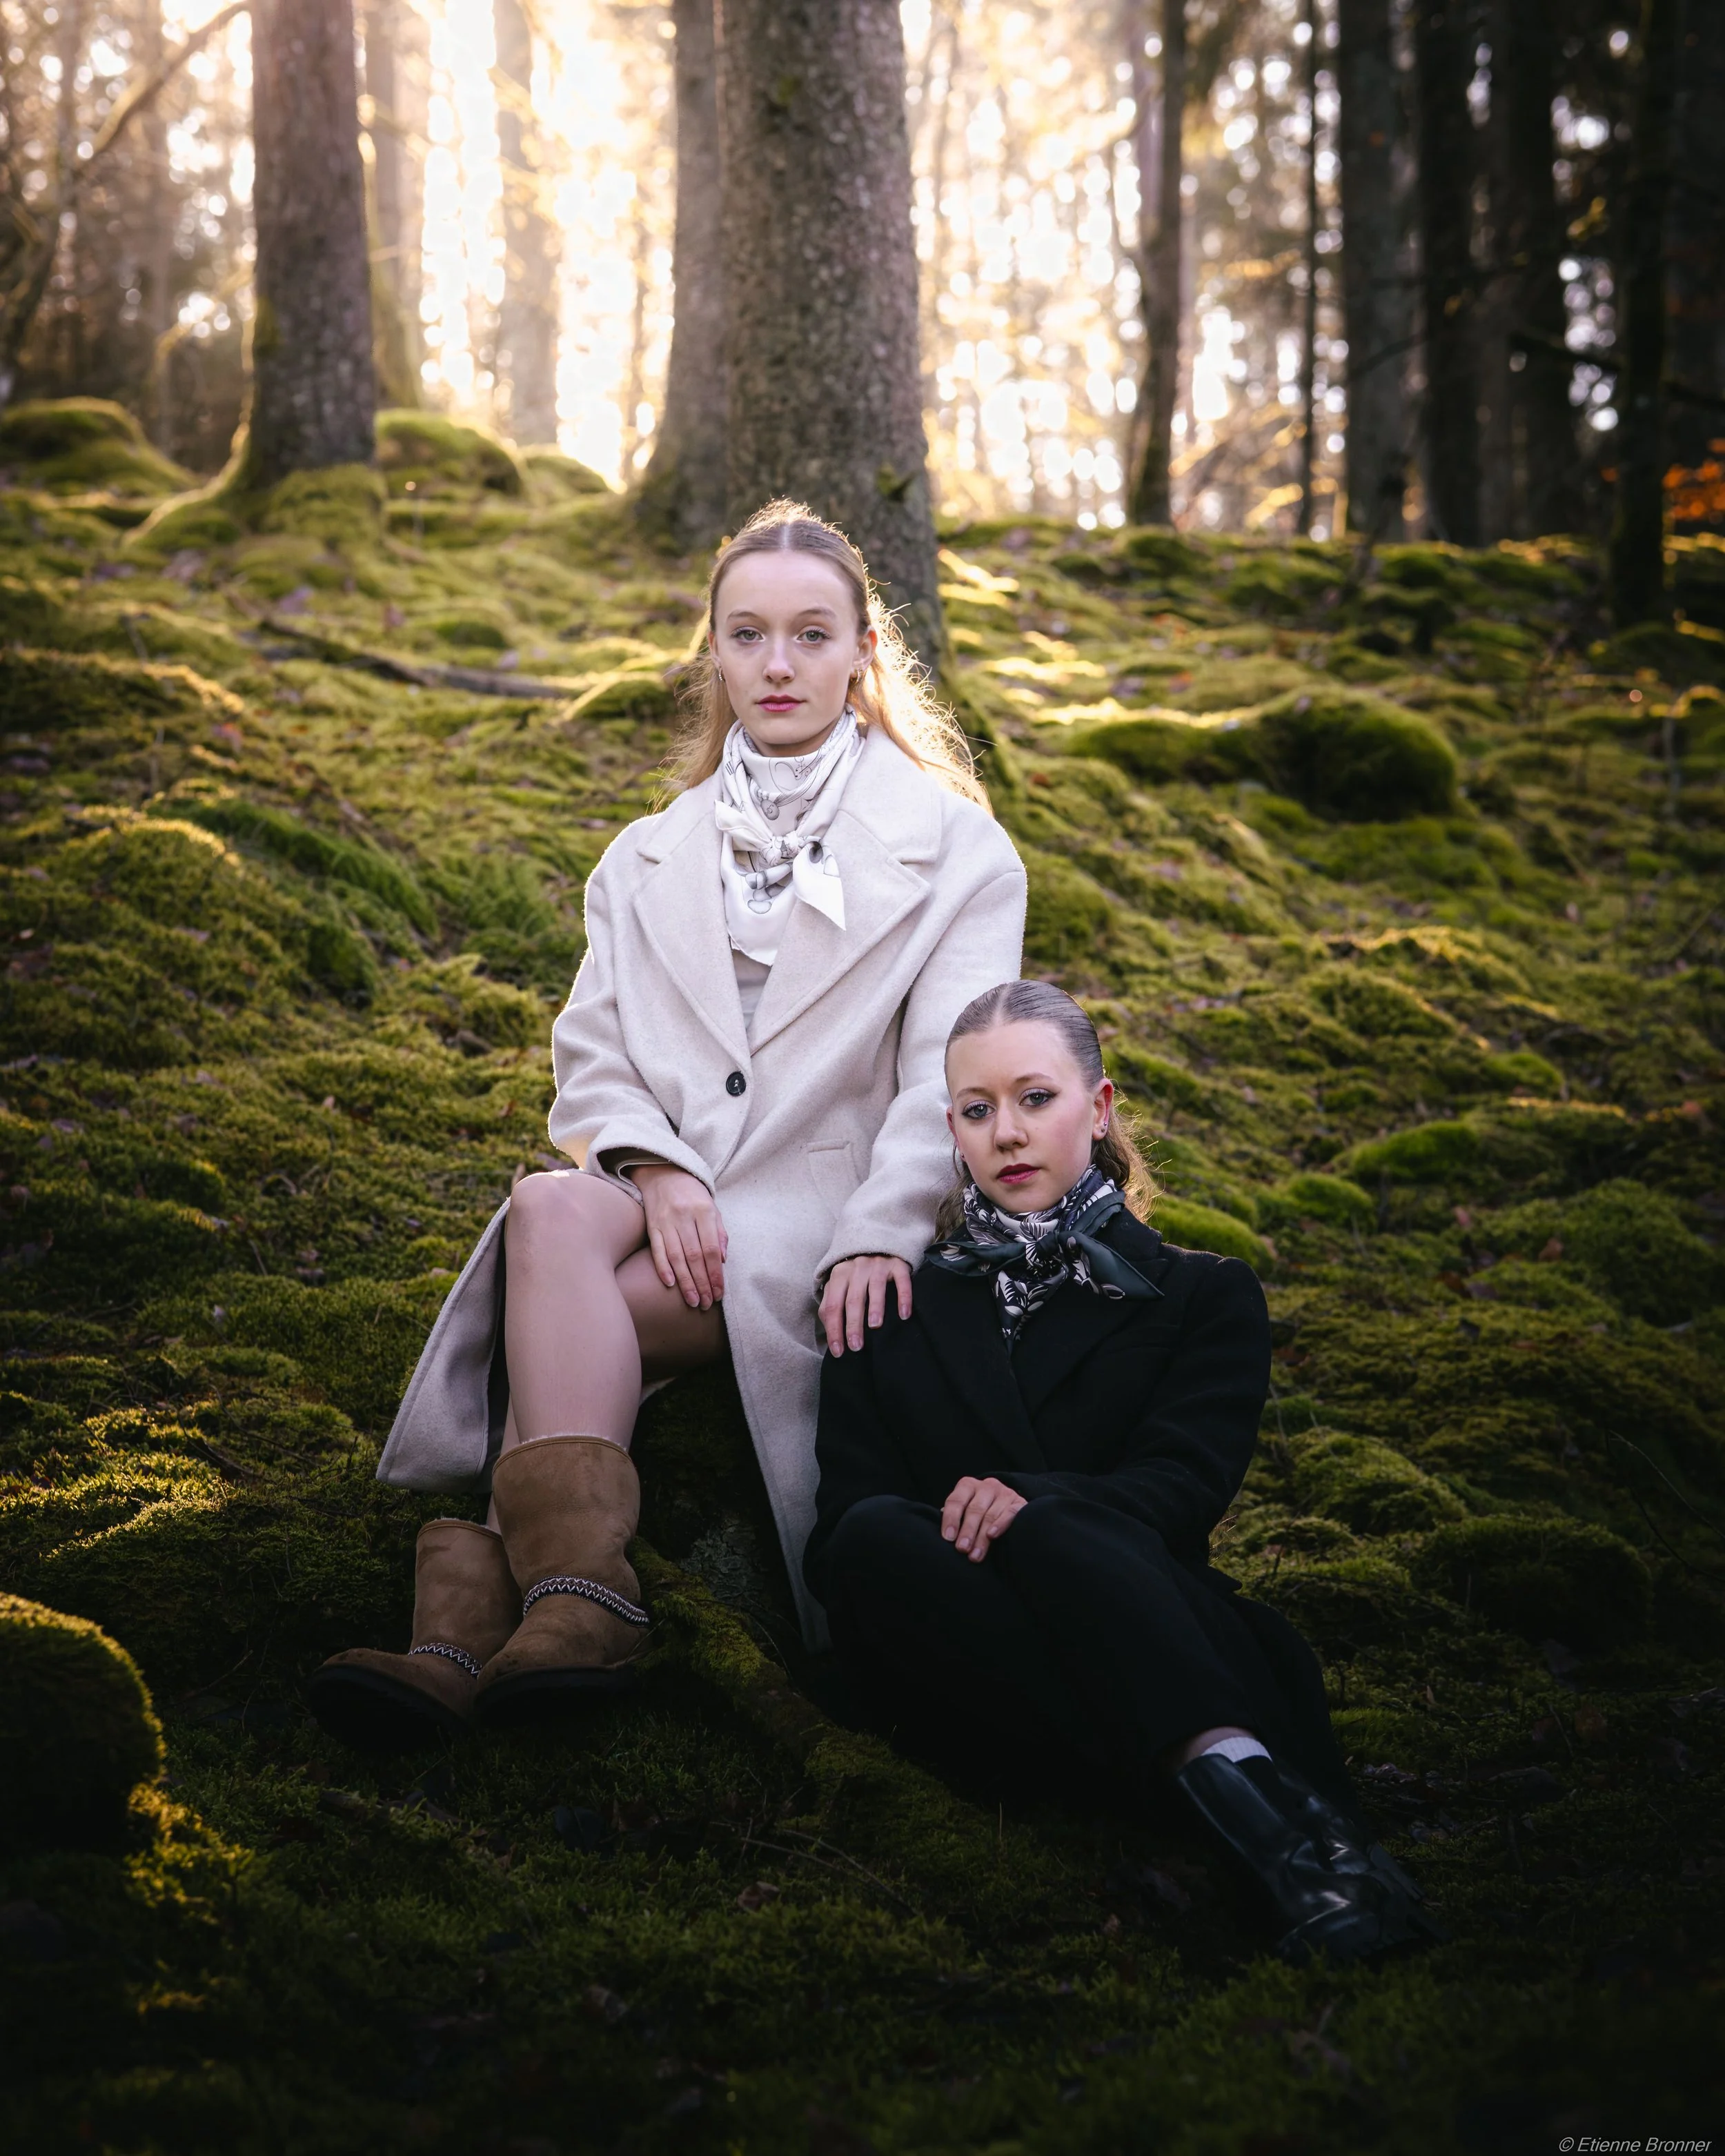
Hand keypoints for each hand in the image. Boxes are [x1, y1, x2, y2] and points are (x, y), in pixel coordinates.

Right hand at [632, 1162, 727, 1308]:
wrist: (663, 1173)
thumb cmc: (692, 1194)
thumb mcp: (712, 1208)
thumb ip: (719, 1233)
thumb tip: (723, 1259)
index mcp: (704, 1211)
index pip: (711, 1249)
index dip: (716, 1274)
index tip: (719, 1292)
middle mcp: (684, 1216)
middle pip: (695, 1256)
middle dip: (702, 1283)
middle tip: (707, 1303)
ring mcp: (666, 1221)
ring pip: (676, 1257)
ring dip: (685, 1282)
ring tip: (693, 1301)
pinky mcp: (651, 1225)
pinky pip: (657, 1249)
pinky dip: (663, 1268)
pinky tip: (670, 1284)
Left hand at [820, 1253, 912, 1354]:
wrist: (878, 1242)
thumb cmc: (855, 1273)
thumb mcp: (839, 1284)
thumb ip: (830, 1304)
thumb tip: (829, 1332)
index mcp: (839, 1275)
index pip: (832, 1306)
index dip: (834, 1330)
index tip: (838, 1351)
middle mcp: (857, 1269)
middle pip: (853, 1300)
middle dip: (853, 1325)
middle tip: (856, 1347)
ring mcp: (878, 1265)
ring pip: (875, 1288)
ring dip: (875, 1308)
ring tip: (875, 1326)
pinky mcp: (898, 1264)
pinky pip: (901, 1281)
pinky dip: (903, 1298)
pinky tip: (904, 1315)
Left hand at [941, 1476, 1026, 1561]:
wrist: (1006, 1505)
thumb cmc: (978, 1512)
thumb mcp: (965, 1509)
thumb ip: (955, 1518)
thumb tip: (947, 1534)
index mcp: (967, 1486)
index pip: (956, 1500)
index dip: (951, 1519)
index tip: (948, 1538)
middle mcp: (986, 1486)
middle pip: (974, 1509)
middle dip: (967, 1531)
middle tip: (962, 1549)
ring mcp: (1004, 1493)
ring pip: (990, 1515)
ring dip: (982, 1537)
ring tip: (975, 1555)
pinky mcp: (1019, 1503)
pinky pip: (1010, 1513)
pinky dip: (1001, 1524)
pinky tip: (992, 1536)